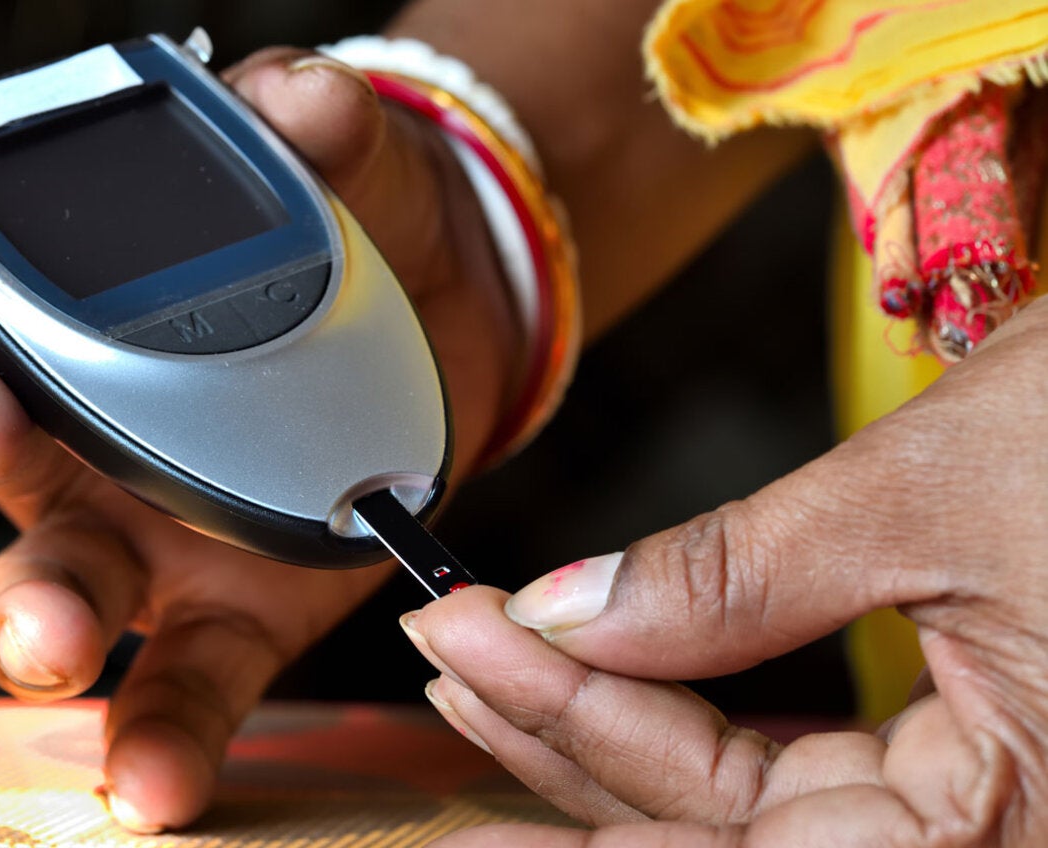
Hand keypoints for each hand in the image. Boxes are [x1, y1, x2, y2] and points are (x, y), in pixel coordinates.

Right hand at [0, 48, 521, 831]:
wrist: (449, 322)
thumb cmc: (356, 233)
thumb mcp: (344, 162)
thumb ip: (318, 126)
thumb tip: (296, 102)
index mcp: (57, 316)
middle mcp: (71, 436)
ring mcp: (143, 536)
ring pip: (48, 587)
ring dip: (30, 617)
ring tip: (49, 639)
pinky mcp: (229, 617)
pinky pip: (176, 685)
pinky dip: (156, 736)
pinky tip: (151, 780)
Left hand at [401, 296, 1047, 845]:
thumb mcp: (936, 495)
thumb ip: (737, 579)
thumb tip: (568, 613)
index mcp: (1013, 837)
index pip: (722, 826)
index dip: (570, 727)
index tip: (461, 647)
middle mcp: (1001, 845)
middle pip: (720, 827)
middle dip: (568, 732)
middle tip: (450, 654)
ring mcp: (996, 813)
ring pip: (755, 803)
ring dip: (619, 725)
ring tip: (494, 659)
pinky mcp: (988, 762)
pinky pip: (814, 763)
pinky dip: (707, 706)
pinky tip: (618, 662)